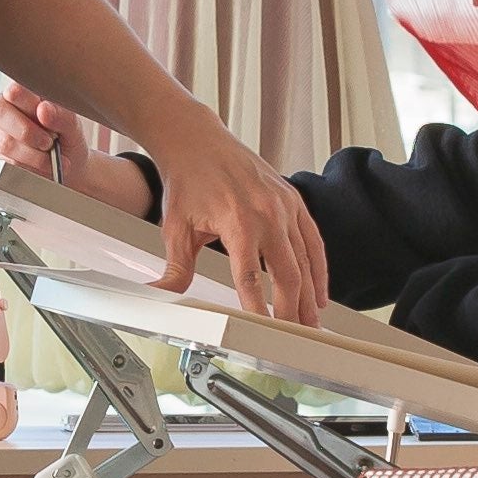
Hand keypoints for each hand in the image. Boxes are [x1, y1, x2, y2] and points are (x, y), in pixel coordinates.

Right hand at [0, 83, 146, 206]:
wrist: (69, 174)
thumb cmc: (71, 146)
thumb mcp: (75, 131)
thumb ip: (63, 118)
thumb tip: (44, 108)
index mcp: (23, 91)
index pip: (11, 87)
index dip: (26, 106)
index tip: (46, 125)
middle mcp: (1, 107)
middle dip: (25, 134)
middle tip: (47, 146)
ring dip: (25, 155)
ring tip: (46, 162)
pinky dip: (18, 168)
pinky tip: (35, 169)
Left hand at [134, 112, 328, 320]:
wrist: (197, 140)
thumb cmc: (187, 182)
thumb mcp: (176, 229)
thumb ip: (175, 270)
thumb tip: (158, 297)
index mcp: (237, 221)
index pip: (250, 277)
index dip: (258, 309)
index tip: (262, 332)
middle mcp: (267, 213)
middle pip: (287, 273)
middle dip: (292, 310)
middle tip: (296, 337)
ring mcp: (284, 205)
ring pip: (305, 260)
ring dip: (309, 295)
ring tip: (312, 323)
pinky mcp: (293, 199)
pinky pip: (313, 240)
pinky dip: (319, 267)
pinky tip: (318, 291)